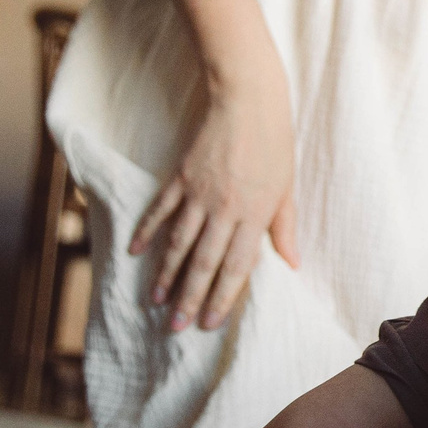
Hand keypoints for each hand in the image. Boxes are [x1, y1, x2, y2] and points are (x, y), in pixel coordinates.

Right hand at [128, 71, 300, 331]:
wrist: (248, 100)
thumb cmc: (274, 145)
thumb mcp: (286, 189)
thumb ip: (284, 229)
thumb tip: (291, 264)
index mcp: (254, 214)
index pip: (236, 267)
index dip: (222, 298)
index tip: (209, 324)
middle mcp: (224, 208)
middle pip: (204, 262)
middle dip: (189, 298)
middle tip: (175, 327)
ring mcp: (199, 193)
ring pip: (178, 242)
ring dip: (165, 274)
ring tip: (154, 301)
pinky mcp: (180, 177)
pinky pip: (160, 211)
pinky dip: (147, 232)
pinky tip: (136, 253)